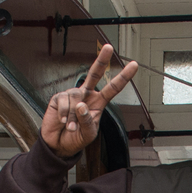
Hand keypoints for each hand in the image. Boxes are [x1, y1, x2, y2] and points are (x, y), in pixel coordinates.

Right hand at [40, 44, 138, 160]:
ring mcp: (73, 95)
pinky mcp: (59, 98)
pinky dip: (64, 114)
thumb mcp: (88, 134)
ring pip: (76, 98)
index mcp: (98, 103)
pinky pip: (64, 102)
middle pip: (95, 74)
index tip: (133, 65)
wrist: (58, 145)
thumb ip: (87, 120)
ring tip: (71, 126)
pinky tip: (63, 121)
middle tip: (109, 48)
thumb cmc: (76, 138)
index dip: (123, 77)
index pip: (112, 88)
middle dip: (102, 60)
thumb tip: (81, 105)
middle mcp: (86, 95)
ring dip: (73, 116)